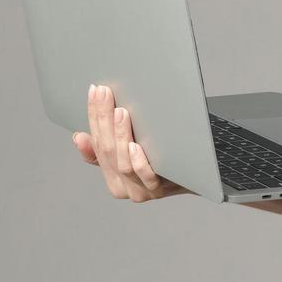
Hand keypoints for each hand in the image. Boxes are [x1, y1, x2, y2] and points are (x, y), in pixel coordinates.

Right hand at [72, 84, 189, 201]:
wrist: (202, 177)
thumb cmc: (165, 158)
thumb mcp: (134, 149)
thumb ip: (109, 147)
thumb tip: (79, 137)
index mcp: (111, 175)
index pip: (96, 143)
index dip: (94, 116)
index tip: (94, 91)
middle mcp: (122, 186)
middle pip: (107, 150)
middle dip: (103, 119)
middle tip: (104, 93)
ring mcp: (141, 190)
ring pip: (123, 164)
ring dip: (120, 136)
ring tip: (121, 112)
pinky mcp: (161, 190)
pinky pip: (146, 176)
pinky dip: (138, 161)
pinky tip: (136, 146)